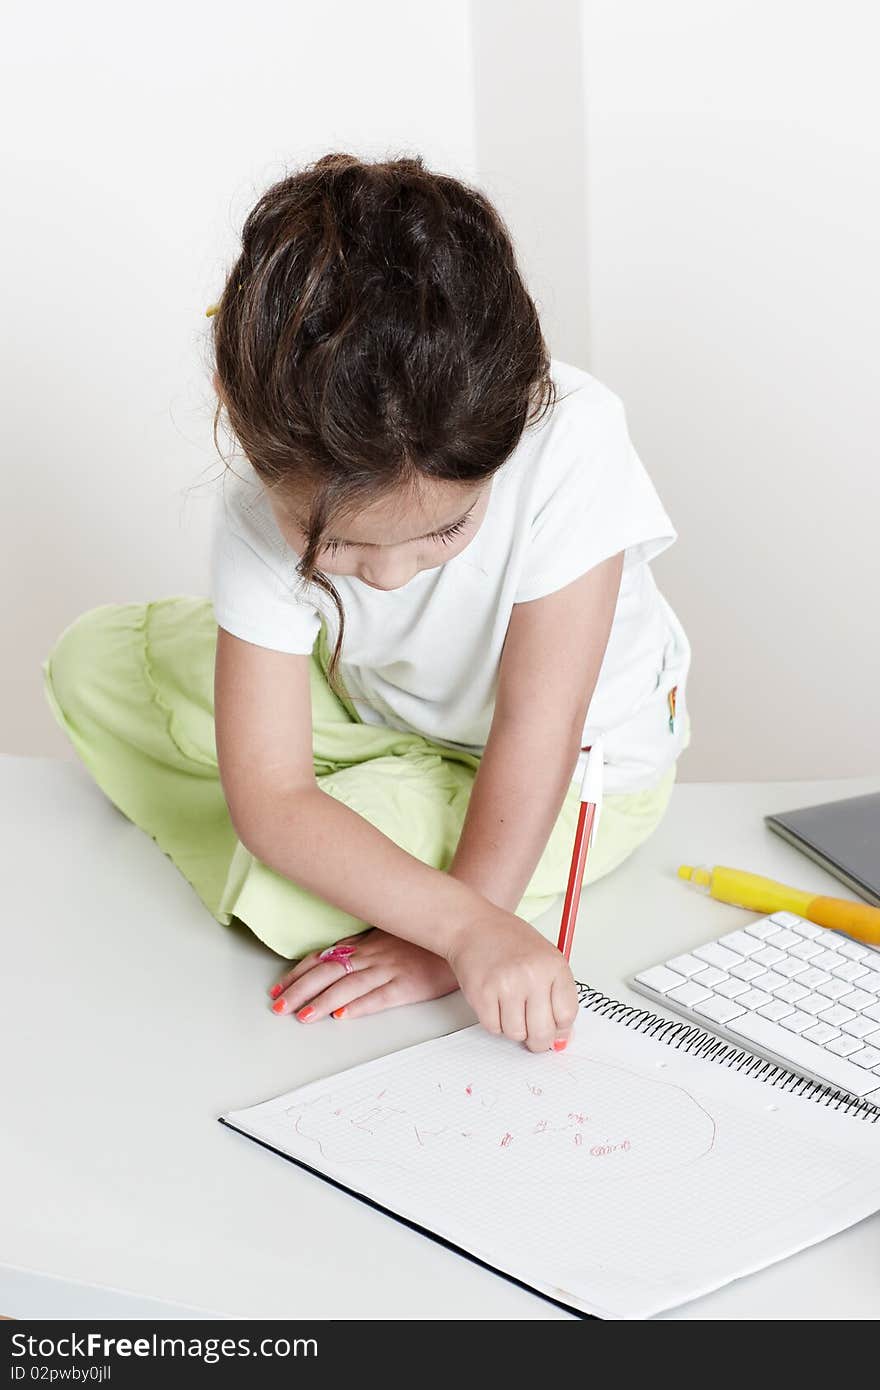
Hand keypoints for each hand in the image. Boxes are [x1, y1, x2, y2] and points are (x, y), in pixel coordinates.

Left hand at [268, 929, 458, 1022]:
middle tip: (279, 1006)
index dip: (298, 975)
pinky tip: (343, 1015)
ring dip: (323, 1001)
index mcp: (366, 945)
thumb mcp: (388, 936)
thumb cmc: (423, 938)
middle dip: (300, 990)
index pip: (323, 959)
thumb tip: (334, 958)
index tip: (278, 988)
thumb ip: (363, 947)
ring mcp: (390, 969)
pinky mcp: (408, 985)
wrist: (460, 932)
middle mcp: (372, 956)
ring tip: (303, 1015)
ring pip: (349, 986)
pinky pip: (380, 996)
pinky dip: (360, 1006)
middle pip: (328, 972)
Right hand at [444, 906, 577, 1052]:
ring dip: (513, 1028)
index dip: (561, 1029)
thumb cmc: (509, 941)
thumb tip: (563, 1037)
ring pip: (516, 1034)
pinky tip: (494, 1002)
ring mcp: (506, 985)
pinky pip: (493, 1028)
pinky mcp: (481, 994)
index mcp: (554, 966)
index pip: (567, 1015)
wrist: (473, 926)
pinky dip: (494, 1021)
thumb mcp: (545, 958)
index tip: (555, 1030)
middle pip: (543, 1032)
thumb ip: (557, 995)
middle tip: (533, 1034)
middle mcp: (532, 975)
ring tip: (510, 1007)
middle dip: (538, 1040)